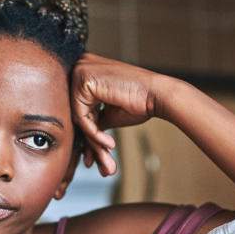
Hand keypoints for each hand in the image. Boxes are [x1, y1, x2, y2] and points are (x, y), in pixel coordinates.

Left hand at [70, 53, 164, 175]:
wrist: (158, 95)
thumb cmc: (139, 103)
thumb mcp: (108, 114)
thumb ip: (91, 121)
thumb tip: (81, 144)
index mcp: (86, 72)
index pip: (79, 109)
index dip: (89, 136)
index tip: (94, 160)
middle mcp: (80, 66)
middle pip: (77, 114)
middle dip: (91, 143)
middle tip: (103, 167)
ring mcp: (79, 70)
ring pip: (78, 118)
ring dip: (94, 143)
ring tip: (108, 162)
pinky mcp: (82, 79)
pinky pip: (82, 116)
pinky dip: (95, 134)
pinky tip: (110, 144)